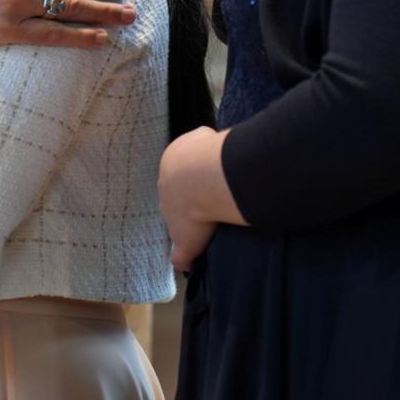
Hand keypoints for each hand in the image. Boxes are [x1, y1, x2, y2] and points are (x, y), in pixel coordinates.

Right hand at [159, 125, 242, 269]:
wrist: (201, 182)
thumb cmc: (191, 212)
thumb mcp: (184, 241)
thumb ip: (181, 253)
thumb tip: (180, 265)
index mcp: (164, 191)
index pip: (176, 197)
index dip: (191, 203)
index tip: (207, 210)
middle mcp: (169, 169)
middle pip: (186, 175)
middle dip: (201, 182)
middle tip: (222, 194)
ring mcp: (183, 149)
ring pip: (197, 156)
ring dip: (211, 164)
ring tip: (231, 177)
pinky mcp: (199, 135)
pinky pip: (209, 139)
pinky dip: (220, 147)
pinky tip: (234, 158)